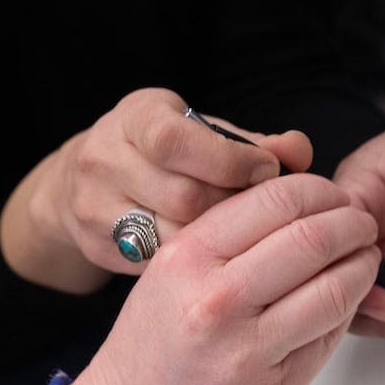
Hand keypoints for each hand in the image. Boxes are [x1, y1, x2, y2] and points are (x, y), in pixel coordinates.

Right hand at [0, 87, 312, 292]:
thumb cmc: (167, 153)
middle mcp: (104, 160)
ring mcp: (94, 208)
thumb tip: (299, 151)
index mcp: (135, 119)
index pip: (176, 142)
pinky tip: (220, 258)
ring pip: (173, 237)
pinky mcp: (100, 248)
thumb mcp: (203, 132)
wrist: (86, 182)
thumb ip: (254, 142)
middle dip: (232, 206)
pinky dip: (198, 263)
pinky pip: (160, 264)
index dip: (230, 160)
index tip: (266, 170)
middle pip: (181, 197)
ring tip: (244, 235)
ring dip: (221, 241)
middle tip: (262, 212)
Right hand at [64, 173, 379, 384]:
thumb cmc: (154, 346)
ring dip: (362, 266)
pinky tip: (348, 298)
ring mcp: (248, 348)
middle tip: (361, 224)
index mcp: (188, 257)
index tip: (335, 196)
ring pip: (335, 288)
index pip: (276, 200)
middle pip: (314, 239)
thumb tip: (305, 202)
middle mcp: (217, 299)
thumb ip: (231, 235)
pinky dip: (351, 308)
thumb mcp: (173, 270)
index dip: (322, 191)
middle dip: (353, 224)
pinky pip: (331, 334)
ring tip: (364, 258)